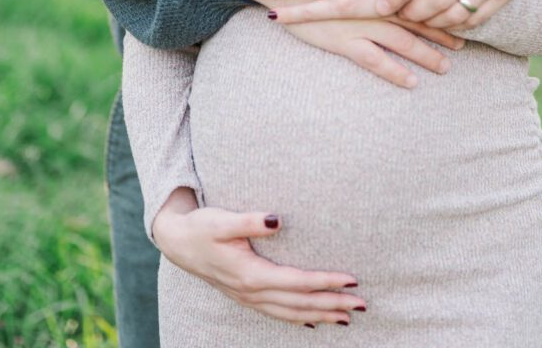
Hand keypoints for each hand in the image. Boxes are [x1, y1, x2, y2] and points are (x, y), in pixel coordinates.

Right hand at [153, 189, 364, 326]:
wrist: (178, 242)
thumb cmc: (202, 227)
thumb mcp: (222, 219)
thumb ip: (249, 221)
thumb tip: (276, 219)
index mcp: (250, 274)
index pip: (297, 283)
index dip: (325, 282)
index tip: (350, 280)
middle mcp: (252, 292)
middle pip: (300, 303)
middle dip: (332, 304)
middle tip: (363, 304)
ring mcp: (249, 298)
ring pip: (291, 313)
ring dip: (321, 315)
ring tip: (347, 317)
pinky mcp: (247, 296)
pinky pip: (278, 314)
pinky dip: (299, 319)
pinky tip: (314, 321)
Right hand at [285, 16, 462, 86]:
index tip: (460, 5)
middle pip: (422, 16)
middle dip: (445, 31)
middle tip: (464, 43)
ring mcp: (364, 19)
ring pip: (405, 41)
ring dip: (429, 55)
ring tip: (445, 67)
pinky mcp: (345, 38)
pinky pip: (377, 60)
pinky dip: (397, 73)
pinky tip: (411, 82)